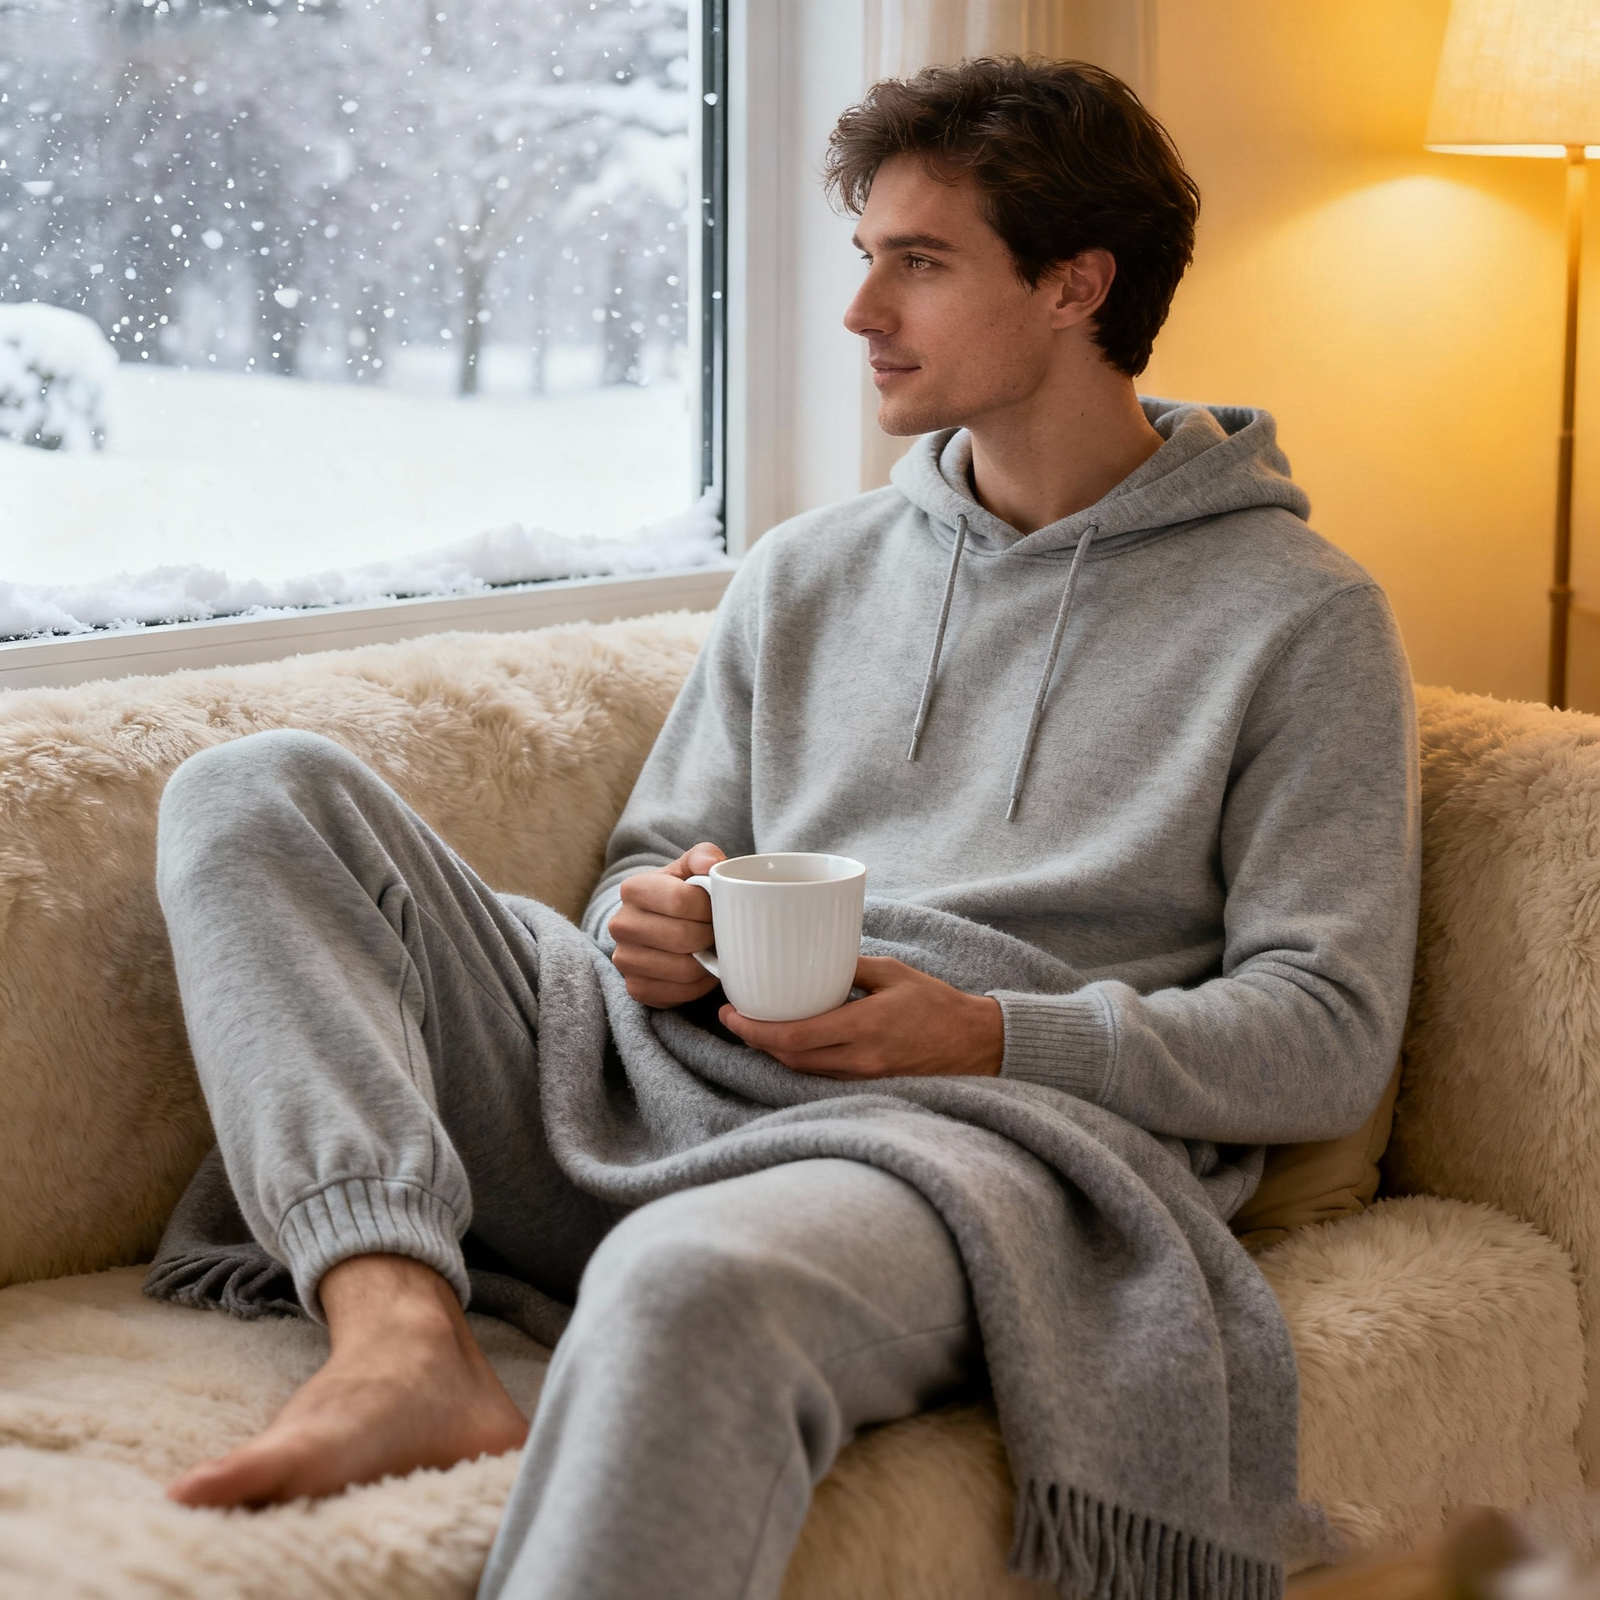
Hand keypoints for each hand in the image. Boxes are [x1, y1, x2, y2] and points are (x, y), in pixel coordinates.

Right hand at [608, 843, 725, 1007]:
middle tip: (719, 931)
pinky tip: (701, 969)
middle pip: (683, 937)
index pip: (682, 901)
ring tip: (712, 950)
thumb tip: (712, 864)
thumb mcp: (690, 868)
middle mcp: (621, 925)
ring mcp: (624, 959)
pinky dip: (699, 985)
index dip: (711, 907)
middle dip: (711, 936)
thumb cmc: (680, 894)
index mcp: (633, 888)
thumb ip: (703, 857)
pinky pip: (678, 994)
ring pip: (683, 970)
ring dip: (708, 963)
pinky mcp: (636, 988)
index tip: (718, 907)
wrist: (658, 924)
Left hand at [719, 956, 1003, 1079]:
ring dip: (774, 1051)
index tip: (729, 1014)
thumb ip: (848, 967)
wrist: (976, 1043)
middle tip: (732, 1018)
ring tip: (754, 1027)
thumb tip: (809, 958)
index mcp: (864, 1027)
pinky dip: (799, 1059)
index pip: (794, 1036)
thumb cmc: (936, 1003)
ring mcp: (864, 1076)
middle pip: (789, 1058)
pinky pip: (822, 1075)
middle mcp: (860, 1059)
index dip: (754, 1030)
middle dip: (754, 1041)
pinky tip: (789, 1042)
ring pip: (802, 1070)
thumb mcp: (892, 972)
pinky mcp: (868, 1083)